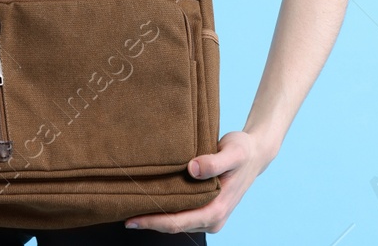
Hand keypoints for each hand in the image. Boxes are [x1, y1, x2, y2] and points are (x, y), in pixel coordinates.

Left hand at [124, 129, 270, 233]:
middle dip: (149, 222)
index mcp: (217, 210)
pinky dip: (165, 211)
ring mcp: (210, 217)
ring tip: (130, 207)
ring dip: (156, 218)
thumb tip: (193, 169)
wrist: (255, 153)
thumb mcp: (233, 152)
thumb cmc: (243, 151)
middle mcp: (213, 218)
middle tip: (121, 214)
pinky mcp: (206, 210)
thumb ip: (214, 162)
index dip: (154, 222)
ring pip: (177, 223)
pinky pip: (182, 215)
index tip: (131, 219)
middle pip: (174, 226)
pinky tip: (150, 201)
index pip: (178, 222)